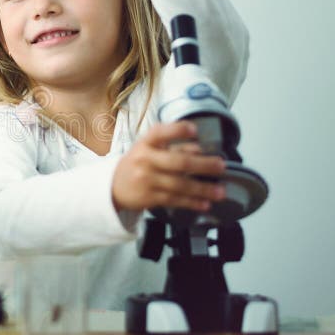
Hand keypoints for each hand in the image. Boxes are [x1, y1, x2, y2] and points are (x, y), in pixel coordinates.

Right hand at [112, 121, 227, 211]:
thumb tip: (200, 149)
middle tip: (222, 166)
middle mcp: (144, 160)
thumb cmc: (138, 163)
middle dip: (203, 165)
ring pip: (180, 185)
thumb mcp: (151, 150)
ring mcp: (146, 180)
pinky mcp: (148, 198)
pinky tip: (204, 204)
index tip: (195, 130)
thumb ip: (174, 148)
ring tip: (221, 192)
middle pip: (178, 162)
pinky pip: (174, 200)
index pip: (160, 133)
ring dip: (203, 189)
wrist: (113, 186)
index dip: (177, 130)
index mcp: (145, 143)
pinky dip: (191, 203)